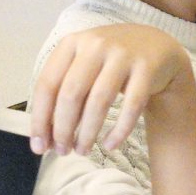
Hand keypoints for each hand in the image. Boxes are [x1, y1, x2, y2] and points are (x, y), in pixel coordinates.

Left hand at [29, 23, 195, 156]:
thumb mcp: (82, 65)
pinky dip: (119, 130)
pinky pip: (131, 106)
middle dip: (63, 129)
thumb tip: (45, 135)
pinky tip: (110, 145)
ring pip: (99, 101)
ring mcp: (122, 55)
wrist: (155, 45)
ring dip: (88, 133)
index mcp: (71, 43)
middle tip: (62, 151)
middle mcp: (95, 45)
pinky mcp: (146, 68)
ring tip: (82, 150)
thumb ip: (63, 91)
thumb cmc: (109, 63)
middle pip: (71, 94)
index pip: (47, 84)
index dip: (40, 118)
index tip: (39, 145)